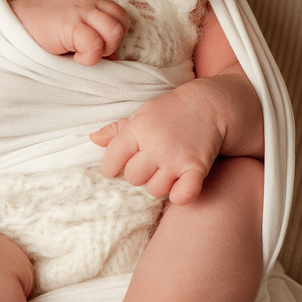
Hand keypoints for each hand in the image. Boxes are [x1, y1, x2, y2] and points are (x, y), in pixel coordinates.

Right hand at [12, 0, 130, 65]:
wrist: (9, 25)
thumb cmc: (37, 33)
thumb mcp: (69, 31)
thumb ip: (91, 38)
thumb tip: (111, 58)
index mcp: (88, 2)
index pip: (119, 15)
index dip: (114, 36)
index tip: (98, 50)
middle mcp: (87, 3)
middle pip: (121, 21)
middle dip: (113, 43)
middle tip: (91, 53)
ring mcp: (80, 12)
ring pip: (114, 29)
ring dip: (104, 48)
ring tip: (83, 55)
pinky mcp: (70, 24)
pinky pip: (95, 42)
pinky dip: (90, 57)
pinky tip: (74, 59)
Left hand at [90, 84, 224, 203]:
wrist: (209, 105)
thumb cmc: (170, 112)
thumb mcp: (141, 114)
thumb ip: (117, 130)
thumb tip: (92, 139)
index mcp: (138, 129)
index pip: (112, 160)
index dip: (112, 167)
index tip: (120, 166)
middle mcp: (155, 145)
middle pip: (133, 178)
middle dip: (140, 173)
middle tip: (151, 163)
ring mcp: (176, 158)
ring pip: (155, 189)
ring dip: (161, 183)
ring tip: (168, 170)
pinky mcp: (196, 168)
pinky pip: (183, 195)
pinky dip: (181, 196)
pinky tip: (182, 186)